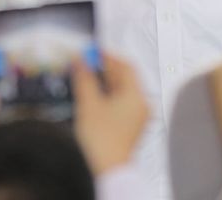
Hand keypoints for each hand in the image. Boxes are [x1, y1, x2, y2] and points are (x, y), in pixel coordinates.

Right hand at [73, 52, 149, 175]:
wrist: (108, 169)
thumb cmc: (102, 141)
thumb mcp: (89, 103)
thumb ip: (84, 78)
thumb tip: (80, 60)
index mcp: (136, 96)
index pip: (126, 66)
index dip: (108, 56)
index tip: (93, 51)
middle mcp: (140, 105)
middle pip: (124, 78)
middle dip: (105, 68)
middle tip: (86, 62)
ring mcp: (137, 117)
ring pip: (121, 91)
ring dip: (105, 82)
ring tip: (86, 77)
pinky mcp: (130, 126)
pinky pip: (120, 103)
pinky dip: (108, 95)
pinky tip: (93, 95)